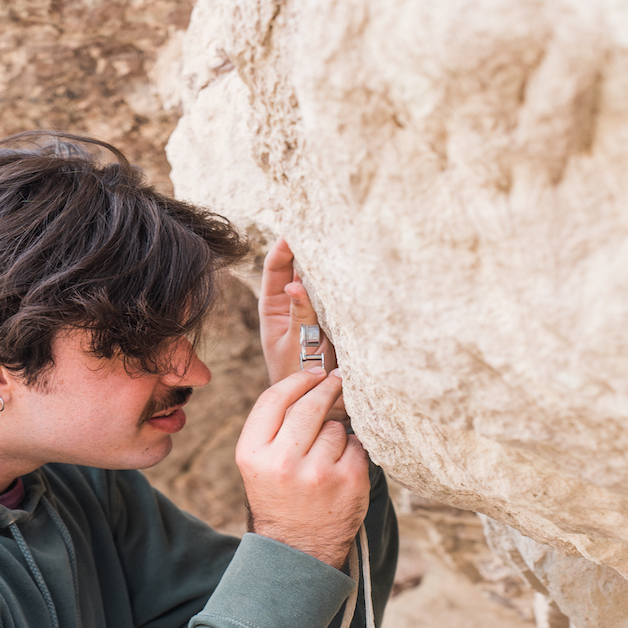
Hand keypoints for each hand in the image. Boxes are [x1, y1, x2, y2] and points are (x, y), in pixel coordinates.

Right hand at [236, 367, 369, 567]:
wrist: (296, 552)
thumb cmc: (279, 499)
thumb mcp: (258, 464)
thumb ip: (274, 426)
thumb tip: (309, 380)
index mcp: (253, 453)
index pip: (275, 398)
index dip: (299, 379)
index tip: (315, 372)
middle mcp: (282, 461)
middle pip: (309, 405)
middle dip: (327, 388)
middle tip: (337, 380)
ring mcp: (317, 472)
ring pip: (335, 427)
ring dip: (336, 433)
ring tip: (327, 456)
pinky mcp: (348, 481)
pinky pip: (355, 446)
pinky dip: (353, 452)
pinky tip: (342, 468)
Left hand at [259, 236, 345, 421]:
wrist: (319, 404)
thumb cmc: (299, 377)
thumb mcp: (298, 346)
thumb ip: (301, 315)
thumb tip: (294, 286)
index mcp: (273, 307)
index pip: (276, 267)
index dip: (284, 246)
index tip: (294, 227)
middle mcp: (292, 303)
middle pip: (298, 266)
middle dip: (308, 246)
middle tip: (323, 223)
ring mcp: (313, 309)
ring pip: (319, 278)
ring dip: (326, 262)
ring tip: (339, 239)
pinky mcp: (333, 318)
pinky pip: (335, 294)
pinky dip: (341, 282)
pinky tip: (353, 268)